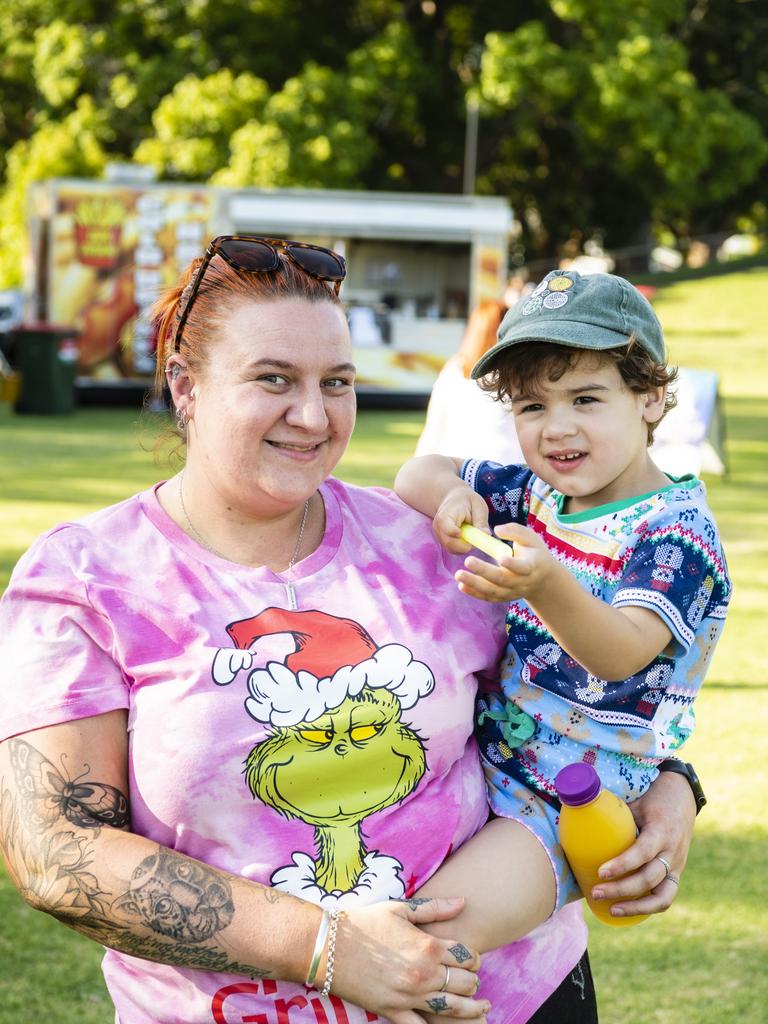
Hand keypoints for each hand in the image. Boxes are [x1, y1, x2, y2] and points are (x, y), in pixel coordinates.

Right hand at [332, 898, 488, 1023]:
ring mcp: (410, 996)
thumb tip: (463, 902)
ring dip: (470, 1007)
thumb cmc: (366, 922)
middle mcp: (424, 974)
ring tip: (480, 1008)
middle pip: (464, 983)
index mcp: (428, 946)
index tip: (472, 959)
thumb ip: (435, 908)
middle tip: (472, 980)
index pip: (467, 957)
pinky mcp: (394, 1012)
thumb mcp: (401, 909)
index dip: (474, 959)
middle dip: (472, 981)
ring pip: (452, 1008)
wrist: (331, 946)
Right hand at [433, 485, 490, 554]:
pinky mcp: (442, 541)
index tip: (471, 534)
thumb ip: (481, 521)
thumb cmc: (467, 501)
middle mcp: (438, 528)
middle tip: (477, 537)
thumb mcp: (478, 506)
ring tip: (472, 534)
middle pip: (450, 544)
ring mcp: (439, 536)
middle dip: (466, 545)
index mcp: (446, 516)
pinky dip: (462, 547)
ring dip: (465, 546)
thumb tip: (486, 535)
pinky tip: (467, 537)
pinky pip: (453, 549)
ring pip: (452, 549)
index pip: (448, 530)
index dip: (460, 536)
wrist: (453, 498)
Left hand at [454, 522, 556, 603]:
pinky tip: (461, 586)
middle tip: (467, 561)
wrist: (542, 579)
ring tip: (458, 575)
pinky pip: (488, 597)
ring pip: (493, 591)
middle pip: (502, 580)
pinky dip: (475, 593)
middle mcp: (522, 582)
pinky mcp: (503, 597)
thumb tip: (496, 529)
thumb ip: (515, 531)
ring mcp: (512, 592)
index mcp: (531, 566)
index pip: (522, 567)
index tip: (500, 558)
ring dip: (475, 584)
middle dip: (484, 571)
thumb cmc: (534, 553)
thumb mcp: (531, 538)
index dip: (512, 564)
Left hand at [590, 770, 695, 916]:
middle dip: (621, 890)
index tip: (600, 872)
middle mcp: (672, 853)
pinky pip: (665, 898)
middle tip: (595, 893)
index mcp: (661, 831)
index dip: (622, 865)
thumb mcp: (635, 801)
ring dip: (635, 907)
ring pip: (661, 896)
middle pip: (649, 879)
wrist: (682, 797)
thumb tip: (578, 814)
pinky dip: (647, 908)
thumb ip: (613, 812)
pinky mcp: (675, 875)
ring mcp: (677, 866)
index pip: (643, 852)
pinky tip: (626, 911)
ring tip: (610, 910)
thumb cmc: (652, 798)